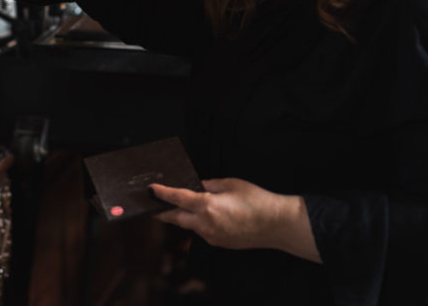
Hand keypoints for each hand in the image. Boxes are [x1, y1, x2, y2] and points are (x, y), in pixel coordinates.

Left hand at [151, 178, 319, 261]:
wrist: (276, 224)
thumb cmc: (256, 200)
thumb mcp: (231, 184)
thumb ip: (210, 185)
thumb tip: (198, 185)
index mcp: (206, 205)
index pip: (177, 198)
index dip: (162, 193)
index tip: (151, 189)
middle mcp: (205, 224)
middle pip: (176, 218)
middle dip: (165, 211)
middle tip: (156, 204)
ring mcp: (211, 236)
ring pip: (190, 226)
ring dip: (184, 217)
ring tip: (182, 207)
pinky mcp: (219, 243)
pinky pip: (203, 232)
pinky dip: (199, 223)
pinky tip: (207, 216)